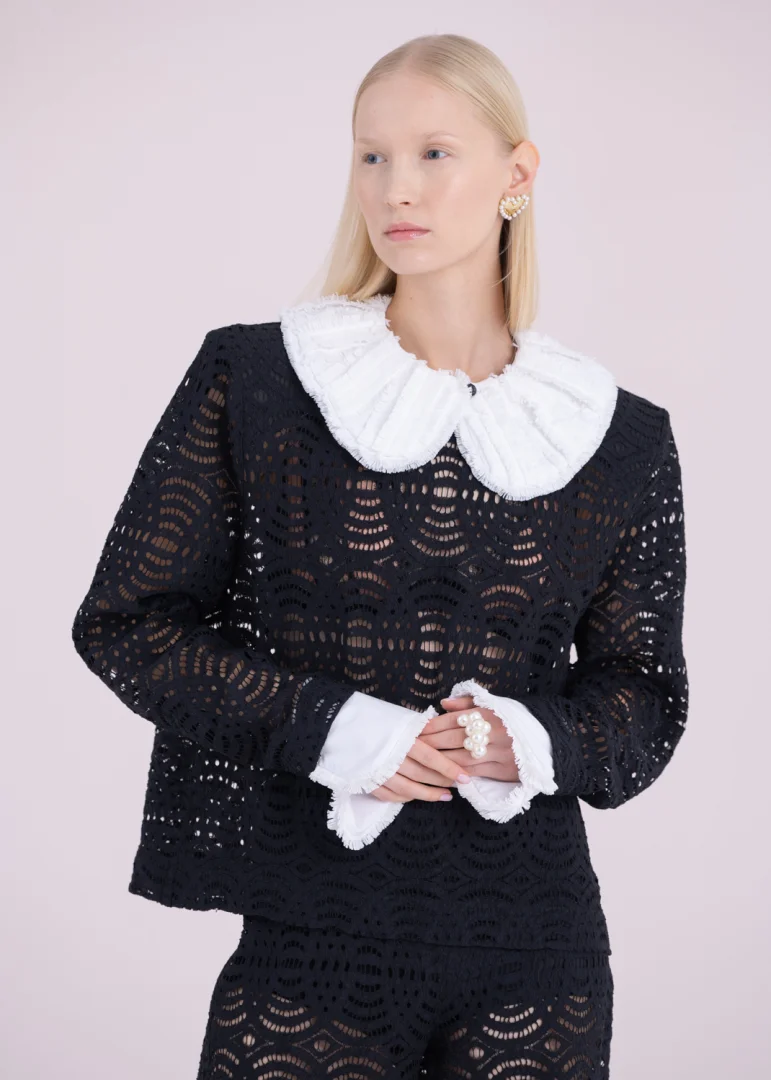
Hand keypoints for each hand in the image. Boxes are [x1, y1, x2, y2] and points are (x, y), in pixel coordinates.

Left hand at [369, 694, 519, 803]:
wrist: (547, 738)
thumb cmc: (514, 719)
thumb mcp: (495, 704)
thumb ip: (468, 703)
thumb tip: (443, 703)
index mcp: (488, 713)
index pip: (452, 720)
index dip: (431, 726)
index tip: (415, 731)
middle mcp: (492, 731)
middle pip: (453, 739)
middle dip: (430, 744)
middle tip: (410, 748)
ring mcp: (498, 752)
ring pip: (461, 759)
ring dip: (439, 762)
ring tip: (421, 763)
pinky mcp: (504, 770)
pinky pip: (474, 773)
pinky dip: (457, 774)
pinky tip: (442, 775)